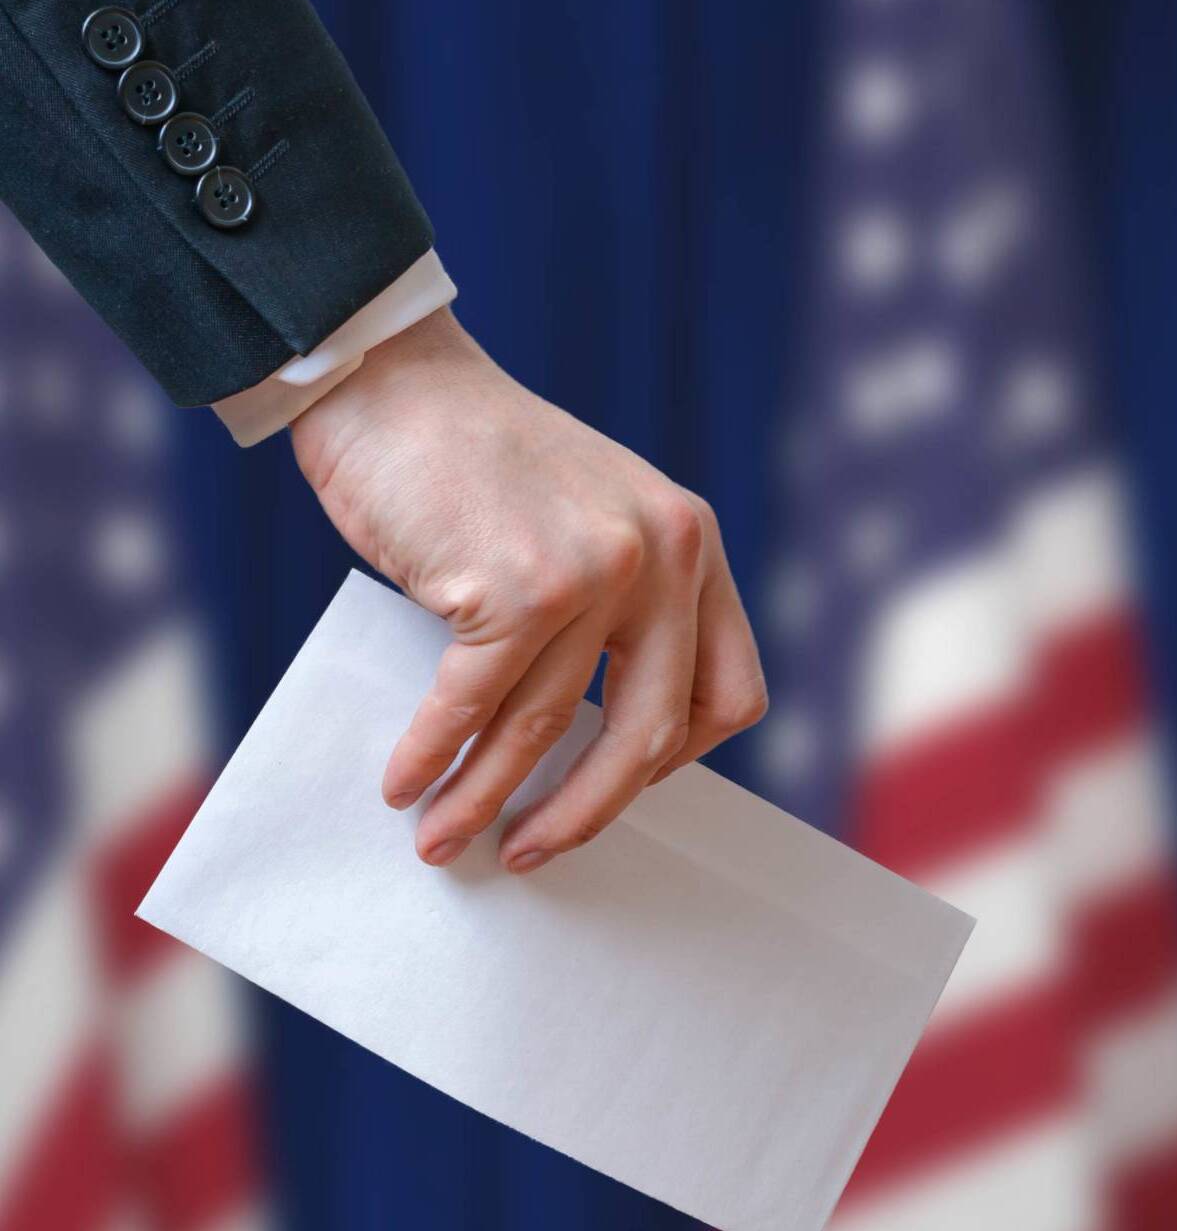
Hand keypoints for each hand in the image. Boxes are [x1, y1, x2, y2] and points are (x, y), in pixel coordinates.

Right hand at [290, 308, 765, 872]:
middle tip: (531, 852)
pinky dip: (433, 757)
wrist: (392, 378)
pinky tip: (404, 784)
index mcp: (695, 546)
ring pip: (548, 730)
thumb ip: (621, 611)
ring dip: (485, 800)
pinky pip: (473, 706)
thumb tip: (592, 750)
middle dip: (584, 813)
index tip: (617, 783)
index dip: (679, 760)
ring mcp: (594, 570)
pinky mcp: (514, 586)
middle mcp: (664, 557)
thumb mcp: (595, 520)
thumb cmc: (480, 465)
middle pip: (650, 736)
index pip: (732, 693)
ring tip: (443, 841)